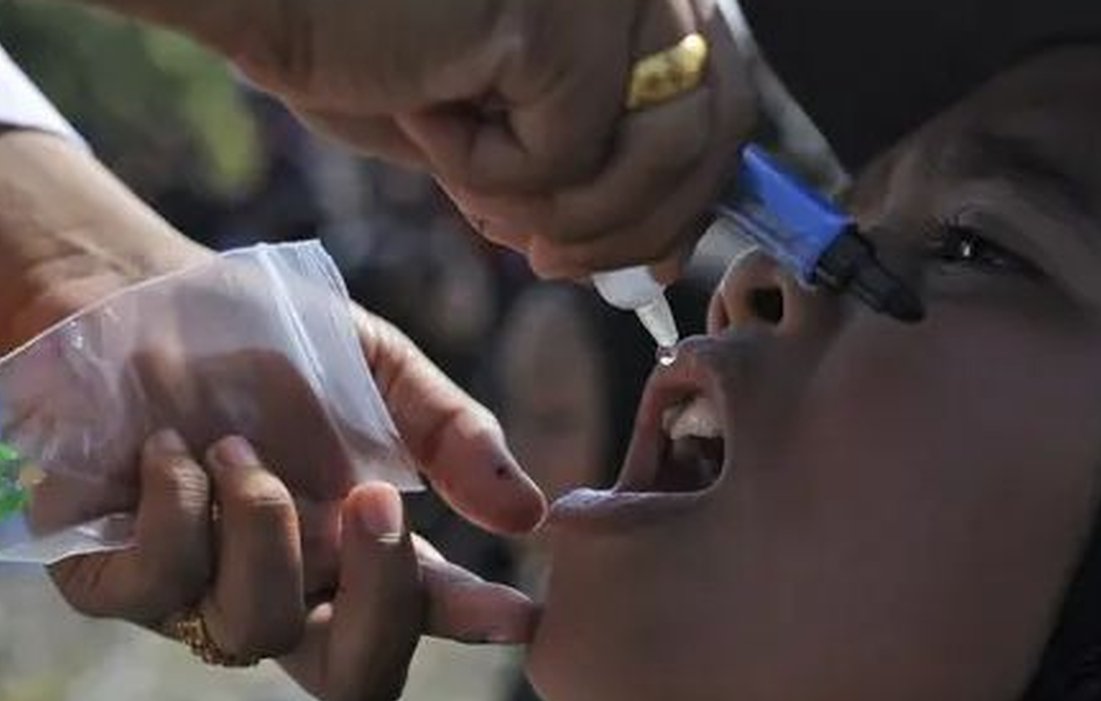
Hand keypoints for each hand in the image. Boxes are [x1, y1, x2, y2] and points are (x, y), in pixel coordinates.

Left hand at [0, 128, 544, 700]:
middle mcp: (287, 584)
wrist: (136, 295)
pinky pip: (156, 587)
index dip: (473, 626)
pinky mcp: (110, 575)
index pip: (424, 610)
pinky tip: (169, 449)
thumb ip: (449, 432)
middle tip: (377, 500)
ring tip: (235, 442)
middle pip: (353, 677)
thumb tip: (529, 514)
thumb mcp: (375, 364)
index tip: (518, 614)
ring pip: (253, 630)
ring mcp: (200, 590)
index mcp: (354, 545)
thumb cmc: (261, 335)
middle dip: (380, 600)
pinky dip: (176, 507)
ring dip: (260, 521)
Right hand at [169, 0, 755, 279]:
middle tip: (553, 262)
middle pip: (716, 129)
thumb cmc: (364, 45)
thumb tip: (658, 250)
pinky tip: (425, 114)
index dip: (691, 195)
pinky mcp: (558, 15)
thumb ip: (589, 168)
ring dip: (568, 211)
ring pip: (661, 153)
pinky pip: (566, 152)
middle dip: (640, 225)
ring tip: (474, 192)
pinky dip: (489, 171)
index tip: (646, 258)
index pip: (723, 100)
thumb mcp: (502, 121)